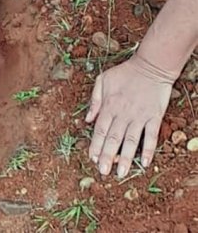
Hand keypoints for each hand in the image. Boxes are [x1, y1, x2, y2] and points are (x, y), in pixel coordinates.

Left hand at [86, 53, 173, 177]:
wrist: (150, 67)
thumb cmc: (124, 73)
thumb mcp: (102, 80)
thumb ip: (94, 100)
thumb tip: (87, 119)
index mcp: (109, 106)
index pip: (100, 130)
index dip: (95, 145)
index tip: (91, 158)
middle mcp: (123, 114)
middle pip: (113, 139)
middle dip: (107, 156)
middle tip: (103, 172)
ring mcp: (139, 116)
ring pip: (131, 141)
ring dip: (125, 157)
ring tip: (121, 173)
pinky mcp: (154, 117)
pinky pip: (151, 136)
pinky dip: (148, 149)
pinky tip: (145, 163)